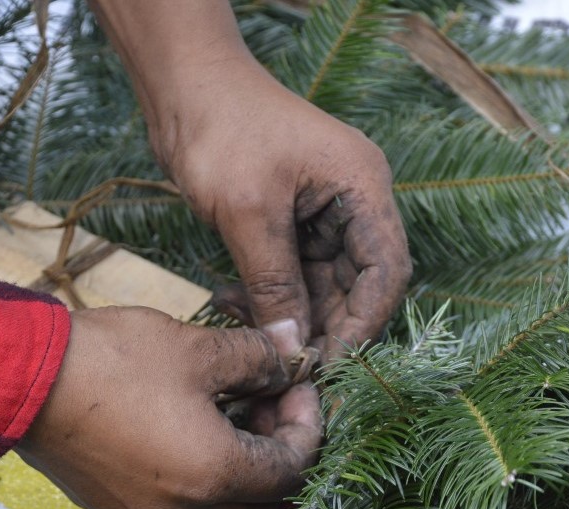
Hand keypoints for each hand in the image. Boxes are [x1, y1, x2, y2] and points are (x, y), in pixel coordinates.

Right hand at [15, 306, 320, 508]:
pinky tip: (192, 423)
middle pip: (265, 500)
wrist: (18, 378)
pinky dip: (204, 473)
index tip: (298, 384)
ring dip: (244, 464)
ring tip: (235, 405)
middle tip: (273, 399)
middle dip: (281, 450)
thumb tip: (296, 348)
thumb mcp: (199, 349)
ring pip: (223, 506)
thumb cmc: (114, 361)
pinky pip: (181, 502)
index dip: (308, 424)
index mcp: (215, 477)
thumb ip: (260, 356)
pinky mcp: (115, 507)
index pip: (293, 469)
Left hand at [147, 61, 412, 360]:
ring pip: (323, 286)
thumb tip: (292, 347)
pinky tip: (231, 303)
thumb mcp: (248, 212)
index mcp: (363, 187)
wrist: (181, 85)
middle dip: (324, 326)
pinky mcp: (292, 223)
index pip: (387, 271)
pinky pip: (293, 274)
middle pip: (359, 285)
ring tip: (246, 327)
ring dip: (289, 314)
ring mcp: (324, 213)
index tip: (330, 362)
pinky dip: (268, 295)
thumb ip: (274, 283)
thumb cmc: (221, 129)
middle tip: (287, 362)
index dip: (365, 322)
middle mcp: (353, 203)